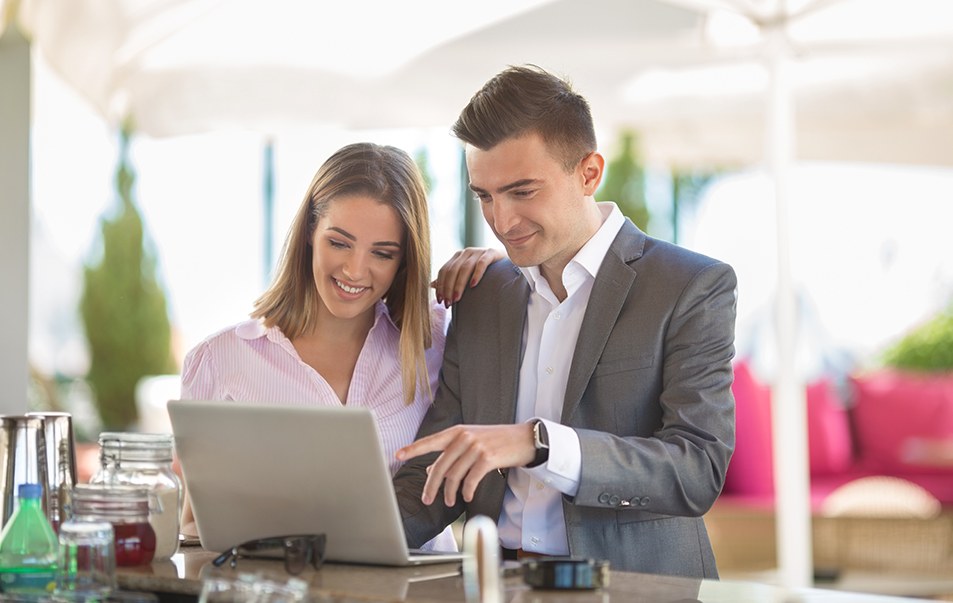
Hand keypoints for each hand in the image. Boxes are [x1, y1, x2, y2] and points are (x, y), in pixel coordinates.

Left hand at [395, 423, 535, 505]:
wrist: (524, 438)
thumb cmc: (497, 440)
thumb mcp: (472, 442)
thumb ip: (452, 453)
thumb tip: (431, 470)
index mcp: (457, 431)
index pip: (430, 441)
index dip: (413, 449)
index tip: (397, 455)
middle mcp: (464, 437)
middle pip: (440, 466)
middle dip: (431, 486)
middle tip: (427, 499)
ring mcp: (476, 447)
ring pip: (454, 475)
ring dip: (450, 492)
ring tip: (449, 501)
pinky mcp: (488, 458)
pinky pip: (470, 480)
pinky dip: (466, 491)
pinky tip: (466, 497)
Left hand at [432, 247, 505, 306]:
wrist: (507, 263)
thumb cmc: (485, 271)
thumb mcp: (466, 275)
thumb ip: (450, 279)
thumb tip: (431, 285)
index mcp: (457, 257)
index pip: (444, 270)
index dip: (441, 286)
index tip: (440, 301)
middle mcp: (466, 252)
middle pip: (452, 270)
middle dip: (448, 288)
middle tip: (448, 303)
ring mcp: (478, 251)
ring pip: (464, 268)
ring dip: (459, 285)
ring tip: (457, 299)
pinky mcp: (491, 253)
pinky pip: (481, 263)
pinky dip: (476, 274)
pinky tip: (473, 285)